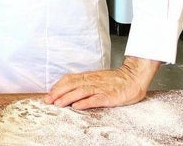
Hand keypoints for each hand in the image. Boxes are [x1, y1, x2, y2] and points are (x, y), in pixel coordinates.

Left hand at [43, 56, 161, 109]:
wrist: (133, 77)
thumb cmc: (115, 80)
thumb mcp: (97, 78)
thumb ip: (84, 82)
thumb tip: (69, 89)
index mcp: (89, 77)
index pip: (69, 79)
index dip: (57, 86)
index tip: (48, 94)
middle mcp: (92, 81)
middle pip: (71, 85)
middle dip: (58, 93)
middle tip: (48, 100)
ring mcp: (100, 88)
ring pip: (81, 91)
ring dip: (68, 97)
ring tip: (58, 104)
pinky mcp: (109, 96)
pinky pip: (95, 99)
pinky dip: (85, 102)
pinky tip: (77, 106)